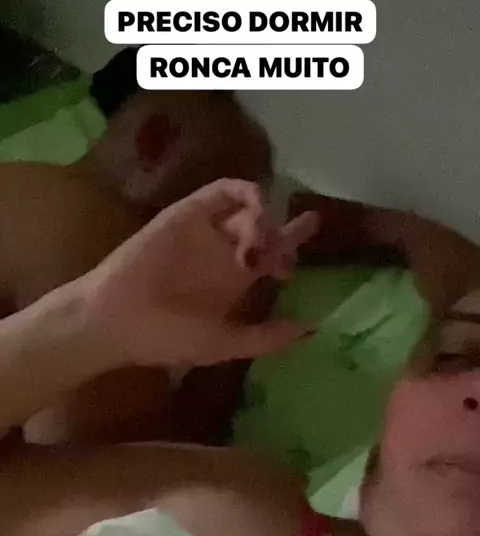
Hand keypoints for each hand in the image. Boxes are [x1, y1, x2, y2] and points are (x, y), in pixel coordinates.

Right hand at [83, 179, 317, 366]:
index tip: (295, 259)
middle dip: (286, 232)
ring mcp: (207, 230)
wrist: (118, 319)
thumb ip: (267, 338)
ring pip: (250, 209)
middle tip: (279, 257)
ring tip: (256, 249)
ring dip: (264, 223)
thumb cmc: (166, 337)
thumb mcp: (224, 343)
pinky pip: (222, 192)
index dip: (293, 246)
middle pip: (267, 226)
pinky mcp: (188, 212)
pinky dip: (246, 194)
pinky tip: (253, 212)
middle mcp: (224, 251)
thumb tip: (313, 330)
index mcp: (235, 281)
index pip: (273, 255)